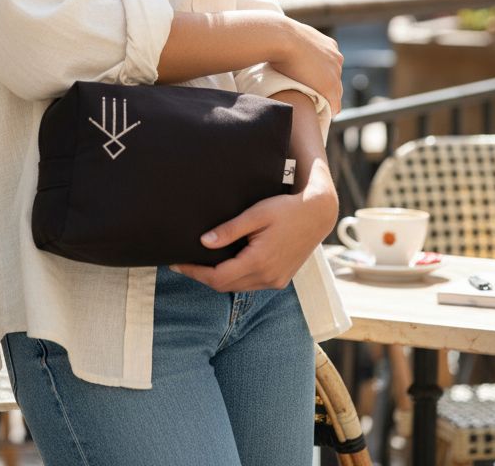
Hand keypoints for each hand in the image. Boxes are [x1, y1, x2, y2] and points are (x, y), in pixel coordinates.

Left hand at [170, 182, 338, 291]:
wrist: (318, 214)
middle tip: (182, 263)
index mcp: (259, 262)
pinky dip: (234, 278)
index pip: (217, 277)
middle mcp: (268, 277)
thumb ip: (229, 230)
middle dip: (201, 276)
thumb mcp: (256, 214)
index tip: (176, 263)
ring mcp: (276, 281)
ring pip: (238, 287)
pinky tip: (225, 264)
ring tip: (199, 263)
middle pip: (225, 286)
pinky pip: (251, 284)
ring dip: (217, 278)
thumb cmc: (286, 208)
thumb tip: (203, 242)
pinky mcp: (281, 279)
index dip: (194, 272)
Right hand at [270, 18, 343, 115]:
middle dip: (326, 88)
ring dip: (328, 100)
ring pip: (336, 92)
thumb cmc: (277, 36)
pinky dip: (330, 111)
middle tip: (314, 98)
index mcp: (328, 44)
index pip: (330, 65)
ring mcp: (335, 72)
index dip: (320, 76)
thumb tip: (280, 41)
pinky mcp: (330, 87)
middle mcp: (336, 57)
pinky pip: (335, 105)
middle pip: (335, 79)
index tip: (311, 83)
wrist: (281, 39)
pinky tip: (323, 117)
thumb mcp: (290, 36)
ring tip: (317, 110)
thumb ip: (294, 43)